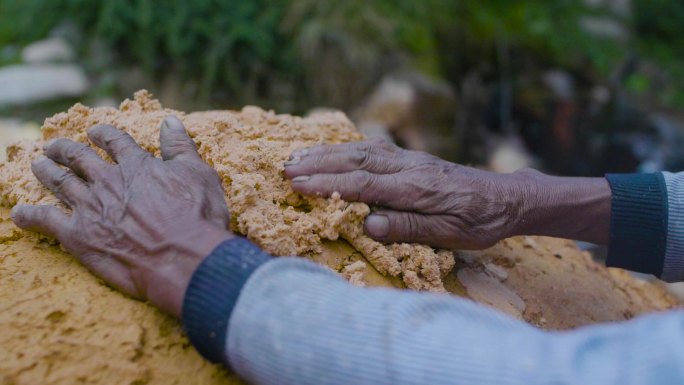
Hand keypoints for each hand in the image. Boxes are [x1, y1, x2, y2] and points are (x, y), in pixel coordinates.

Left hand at [11, 116, 233, 317]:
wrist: (181, 257)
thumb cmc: (196, 217)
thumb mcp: (198, 174)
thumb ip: (180, 146)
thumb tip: (170, 121)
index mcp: (136, 165)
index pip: (113, 141)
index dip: (102, 134)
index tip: (94, 131)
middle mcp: (108, 181)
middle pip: (79, 158)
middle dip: (65, 150)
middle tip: (53, 146)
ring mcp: (89, 207)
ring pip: (59, 182)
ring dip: (46, 171)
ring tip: (37, 164)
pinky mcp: (77, 235)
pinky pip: (44, 221)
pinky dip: (29, 216)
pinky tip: (19, 213)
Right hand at [284, 139, 523, 249]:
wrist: (507, 198)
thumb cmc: (480, 222)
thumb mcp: (450, 234)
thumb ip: (409, 227)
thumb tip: (369, 226)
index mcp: (416, 189)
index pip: (363, 184)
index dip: (328, 184)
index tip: (298, 185)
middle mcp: (409, 168)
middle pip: (356, 160)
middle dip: (318, 164)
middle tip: (285, 168)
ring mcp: (410, 160)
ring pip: (361, 150)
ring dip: (327, 153)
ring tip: (297, 156)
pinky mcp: (413, 158)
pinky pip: (373, 148)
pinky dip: (347, 148)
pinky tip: (332, 152)